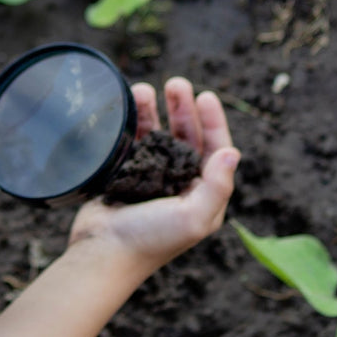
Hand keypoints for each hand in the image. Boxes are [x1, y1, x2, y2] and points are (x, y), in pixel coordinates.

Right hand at [67, 77, 238, 276]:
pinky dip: (131, 121)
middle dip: (182, 108)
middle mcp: (179, 184)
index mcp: (202, 194)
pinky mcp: (124, 174)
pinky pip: (132, 140)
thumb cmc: (151, 240)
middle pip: (186, 136)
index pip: (214, 149)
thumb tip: (233, 152)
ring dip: (154, 110)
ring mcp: (151, 177)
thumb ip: (217, 186)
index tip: (205, 96)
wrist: (102, 253)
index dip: (212, 121)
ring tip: (145, 89)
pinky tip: (127, 105)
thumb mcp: (194, 217)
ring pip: (158, 134)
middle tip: (176, 83)